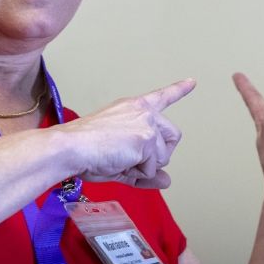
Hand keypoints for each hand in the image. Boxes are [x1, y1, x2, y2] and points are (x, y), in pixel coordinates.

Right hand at [60, 79, 194, 188]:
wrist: (71, 147)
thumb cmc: (86, 149)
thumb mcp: (120, 159)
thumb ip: (146, 170)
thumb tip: (167, 181)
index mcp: (133, 107)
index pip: (161, 97)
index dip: (179, 89)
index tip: (192, 81)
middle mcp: (143, 111)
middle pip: (173, 135)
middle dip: (161, 154)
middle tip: (138, 162)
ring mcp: (146, 123)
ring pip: (163, 157)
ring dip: (145, 167)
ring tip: (120, 161)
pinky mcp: (146, 139)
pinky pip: (151, 169)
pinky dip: (137, 174)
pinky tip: (119, 163)